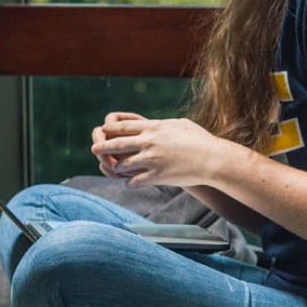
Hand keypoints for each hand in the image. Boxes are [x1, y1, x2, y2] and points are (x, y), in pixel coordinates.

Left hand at [90, 116, 234, 187]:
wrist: (213, 159)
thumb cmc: (200, 140)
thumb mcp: (180, 124)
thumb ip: (163, 125)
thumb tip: (155, 124)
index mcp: (154, 127)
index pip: (123, 126)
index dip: (109, 129)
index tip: (102, 131)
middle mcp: (149, 142)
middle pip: (117, 144)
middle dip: (102, 146)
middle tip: (94, 149)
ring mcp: (152, 159)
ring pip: (122, 164)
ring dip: (117, 168)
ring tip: (116, 169)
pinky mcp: (157, 176)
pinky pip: (134, 181)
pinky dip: (130, 182)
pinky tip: (130, 182)